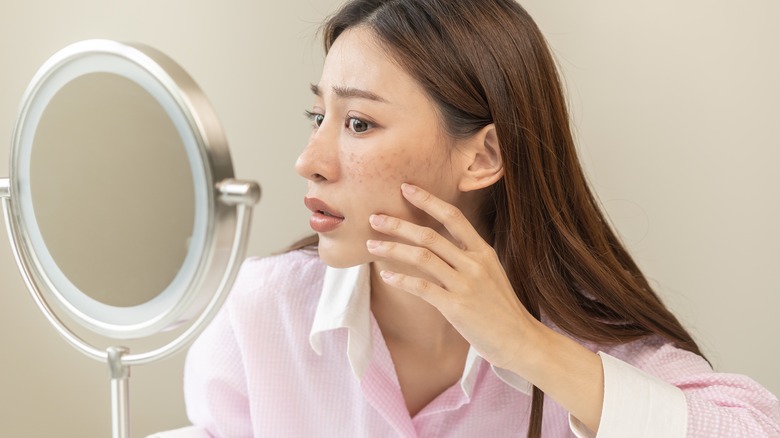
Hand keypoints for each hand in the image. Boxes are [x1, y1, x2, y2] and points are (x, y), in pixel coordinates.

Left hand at [366, 183, 535, 369]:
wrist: (521, 340)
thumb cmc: (502, 309)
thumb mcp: (491, 274)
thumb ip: (468, 258)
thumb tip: (439, 247)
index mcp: (484, 252)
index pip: (453, 216)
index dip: (428, 200)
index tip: (406, 188)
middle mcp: (474, 264)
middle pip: (430, 235)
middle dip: (398, 224)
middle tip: (374, 217)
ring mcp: (466, 284)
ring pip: (422, 257)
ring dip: (392, 249)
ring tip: (371, 245)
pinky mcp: (456, 307)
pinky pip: (422, 287)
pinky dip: (401, 279)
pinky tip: (386, 276)